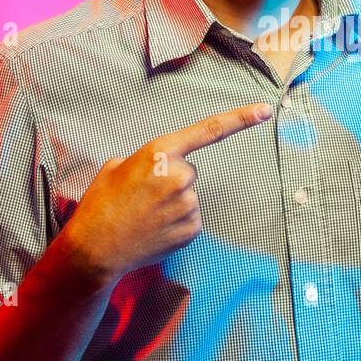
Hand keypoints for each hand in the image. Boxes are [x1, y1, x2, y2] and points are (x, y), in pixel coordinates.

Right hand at [60, 102, 272, 284]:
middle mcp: (179, 175)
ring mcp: (188, 204)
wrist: (95, 250)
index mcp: (159, 153)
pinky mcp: (192, 228)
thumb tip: (158, 167)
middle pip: (189, 171)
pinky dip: (176, 223)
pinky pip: (191, 218)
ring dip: (172, 203)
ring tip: (144, 215)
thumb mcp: (115, 167)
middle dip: (171, 180)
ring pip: (189, 196)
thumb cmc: (100, 205)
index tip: (266, 110)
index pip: (208, 130)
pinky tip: (154, 228)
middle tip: (143, 196)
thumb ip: (145, 159)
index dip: (241, 118)